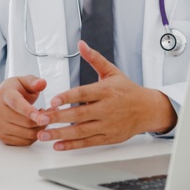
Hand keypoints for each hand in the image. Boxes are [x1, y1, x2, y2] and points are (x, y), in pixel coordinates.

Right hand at [0, 75, 47, 145]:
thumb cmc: (14, 91)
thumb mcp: (23, 81)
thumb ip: (34, 82)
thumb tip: (42, 83)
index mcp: (4, 94)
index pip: (17, 104)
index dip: (29, 111)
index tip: (41, 115)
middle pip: (25, 122)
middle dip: (42, 120)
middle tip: (49, 113)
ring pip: (28, 134)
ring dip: (40, 128)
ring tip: (42, 118)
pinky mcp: (2, 137)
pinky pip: (25, 142)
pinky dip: (35, 136)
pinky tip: (35, 126)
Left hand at [36, 41, 176, 150]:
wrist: (148, 109)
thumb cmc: (127, 90)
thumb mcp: (112, 71)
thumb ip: (94, 58)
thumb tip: (81, 44)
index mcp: (105, 91)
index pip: (84, 94)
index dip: (68, 97)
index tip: (53, 101)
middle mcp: (106, 109)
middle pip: (79, 114)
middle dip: (58, 118)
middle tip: (40, 119)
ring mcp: (107, 125)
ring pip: (81, 131)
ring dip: (60, 134)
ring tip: (43, 135)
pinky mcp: (108, 137)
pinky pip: (88, 142)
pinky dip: (72, 145)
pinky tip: (58, 145)